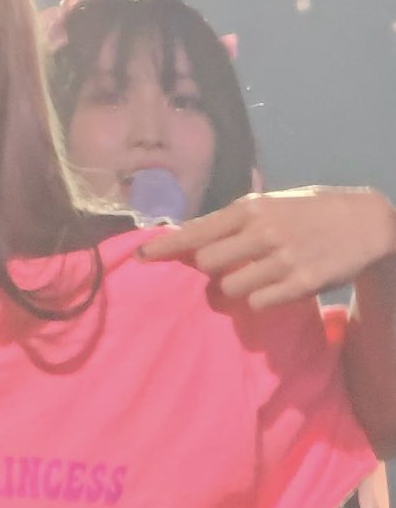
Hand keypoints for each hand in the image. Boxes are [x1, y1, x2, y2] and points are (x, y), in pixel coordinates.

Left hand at [137, 182, 395, 308]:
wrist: (368, 223)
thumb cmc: (313, 211)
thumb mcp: (275, 203)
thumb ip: (238, 218)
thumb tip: (195, 235)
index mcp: (252, 209)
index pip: (196, 230)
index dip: (165, 245)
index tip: (140, 256)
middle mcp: (262, 232)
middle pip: (206, 262)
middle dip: (211, 268)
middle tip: (230, 264)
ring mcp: (281, 259)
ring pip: (229, 287)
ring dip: (236, 287)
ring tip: (259, 275)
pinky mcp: (299, 284)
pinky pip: (258, 303)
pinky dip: (262, 299)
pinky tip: (279, 286)